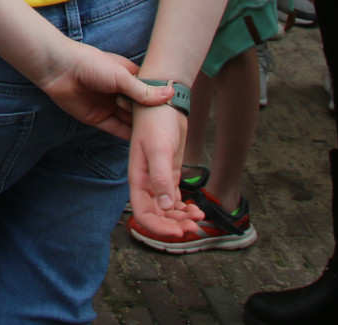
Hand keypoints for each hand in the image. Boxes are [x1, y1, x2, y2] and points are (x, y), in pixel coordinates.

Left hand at [30, 39, 174, 140]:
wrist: (60, 69)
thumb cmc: (90, 64)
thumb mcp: (121, 76)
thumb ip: (143, 90)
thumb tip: (170, 95)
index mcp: (128, 76)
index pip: (149, 91)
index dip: (161, 102)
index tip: (176, 114)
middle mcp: (120, 92)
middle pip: (140, 109)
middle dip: (152, 119)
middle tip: (172, 133)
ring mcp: (109, 106)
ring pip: (129, 121)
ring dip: (141, 130)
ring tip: (161, 143)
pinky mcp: (97, 118)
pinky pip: (115, 129)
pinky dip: (127, 136)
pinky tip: (142, 146)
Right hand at [129, 106, 206, 237]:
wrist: (166, 104)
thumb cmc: (156, 123)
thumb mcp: (159, 150)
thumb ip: (161, 178)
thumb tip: (165, 206)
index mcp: (138, 180)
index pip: (144, 214)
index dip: (159, 228)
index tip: (178, 233)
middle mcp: (147, 183)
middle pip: (158, 215)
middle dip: (174, 225)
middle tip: (194, 227)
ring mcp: (159, 179)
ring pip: (168, 209)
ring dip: (181, 218)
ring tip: (198, 217)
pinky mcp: (170, 174)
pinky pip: (175, 199)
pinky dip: (185, 208)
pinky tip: (196, 209)